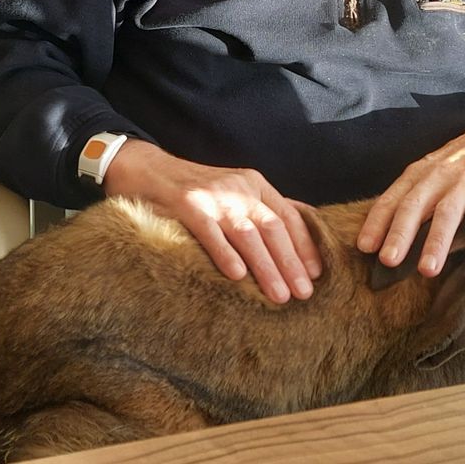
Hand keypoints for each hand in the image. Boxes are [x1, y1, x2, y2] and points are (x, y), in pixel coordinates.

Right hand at [103, 140, 322, 303]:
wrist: (147, 170)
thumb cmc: (195, 190)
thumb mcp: (234, 191)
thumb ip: (261, 209)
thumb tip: (299, 235)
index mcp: (254, 184)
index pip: (288, 217)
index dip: (305, 247)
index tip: (317, 275)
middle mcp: (238, 188)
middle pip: (272, 228)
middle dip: (291, 263)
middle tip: (304, 294)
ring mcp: (213, 196)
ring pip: (248, 234)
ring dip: (266, 267)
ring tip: (280, 296)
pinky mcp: (187, 205)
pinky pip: (211, 232)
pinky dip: (225, 254)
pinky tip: (238, 276)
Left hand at [357, 121, 464, 277]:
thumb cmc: (460, 166)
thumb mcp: (430, 174)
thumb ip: (412, 198)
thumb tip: (384, 237)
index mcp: (419, 174)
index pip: (392, 199)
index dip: (377, 222)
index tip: (364, 247)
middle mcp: (438, 176)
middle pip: (414, 205)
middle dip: (400, 233)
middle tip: (388, 261)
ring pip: (447, 213)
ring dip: (436, 242)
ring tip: (427, 271)